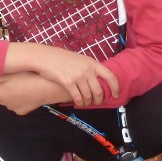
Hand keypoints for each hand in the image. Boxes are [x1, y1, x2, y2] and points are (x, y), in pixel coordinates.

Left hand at [0, 72, 64, 114]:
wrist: (47, 88)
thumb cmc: (28, 76)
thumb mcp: (10, 74)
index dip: (0, 79)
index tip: (9, 75)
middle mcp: (2, 102)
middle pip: (0, 92)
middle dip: (5, 87)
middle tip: (18, 79)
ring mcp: (12, 109)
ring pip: (8, 99)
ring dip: (13, 93)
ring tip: (24, 85)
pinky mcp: (21, 112)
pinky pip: (17, 104)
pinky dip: (20, 99)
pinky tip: (28, 93)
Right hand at [5, 43, 119, 106]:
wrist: (45, 57)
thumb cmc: (61, 58)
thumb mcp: (79, 59)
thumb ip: (89, 68)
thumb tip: (97, 79)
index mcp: (92, 63)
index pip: (110, 76)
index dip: (115, 87)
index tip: (116, 94)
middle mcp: (87, 70)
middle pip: (99, 90)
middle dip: (99, 99)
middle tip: (97, 102)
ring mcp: (78, 76)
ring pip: (89, 96)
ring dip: (88, 102)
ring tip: (86, 103)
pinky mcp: (68, 83)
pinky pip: (78, 97)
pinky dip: (80, 102)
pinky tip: (79, 103)